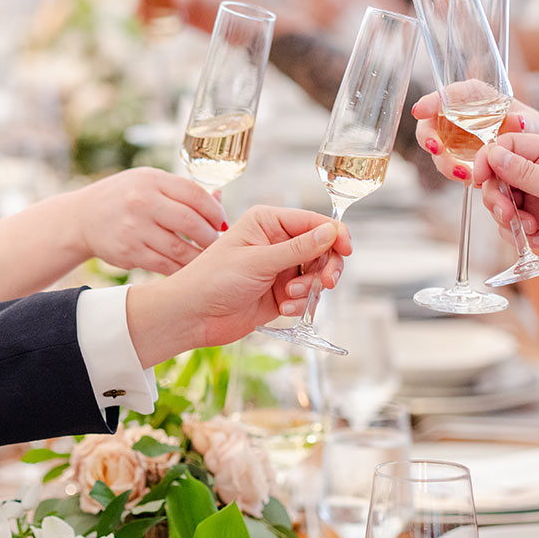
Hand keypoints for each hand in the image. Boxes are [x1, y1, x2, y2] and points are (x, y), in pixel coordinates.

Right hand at [70, 168, 226, 273]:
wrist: (81, 218)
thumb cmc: (124, 196)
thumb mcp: (149, 182)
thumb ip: (182, 190)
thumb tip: (219, 198)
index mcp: (152, 180)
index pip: (196, 195)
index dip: (216, 211)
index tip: (221, 222)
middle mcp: (143, 202)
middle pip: (191, 222)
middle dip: (211, 235)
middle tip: (218, 241)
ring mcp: (134, 229)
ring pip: (180, 248)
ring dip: (200, 255)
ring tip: (208, 256)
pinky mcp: (129, 253)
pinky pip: (164, 265)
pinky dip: (181, 268)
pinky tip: (189, 268)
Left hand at [127, 205, 351, 364]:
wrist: (192, 316)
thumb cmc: (214, 279)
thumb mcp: (259, 261)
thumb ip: (298, 249)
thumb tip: (330, 232)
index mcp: (268, 222)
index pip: (313, 222)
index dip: (334, 234)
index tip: (346, 249)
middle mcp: (277, 242)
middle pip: (322, 249)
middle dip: (325, 266)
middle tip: (327, 282)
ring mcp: (279, 268)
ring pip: (316, 274)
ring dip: (309, 288)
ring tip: (289, 297)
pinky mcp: (280, 292)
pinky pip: (306, 295)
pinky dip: (300, 303)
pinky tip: (282, 307)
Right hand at [410, 91, 533, 182]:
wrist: (534, 154)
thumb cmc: (531, 129)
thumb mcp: (534, 122)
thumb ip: (527, 121)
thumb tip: (519, 122)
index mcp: (474, 97)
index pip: (448, 94)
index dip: (431, 101)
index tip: (419, 111)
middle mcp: (458, 117)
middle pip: (431, 124)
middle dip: (429, 137)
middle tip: (436, 149)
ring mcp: (455, 140)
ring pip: (438, 151)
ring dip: (446, 163)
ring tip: (465, 174)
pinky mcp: (458, 160)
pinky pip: (450, 167)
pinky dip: (458, 174)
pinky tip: (473, 179)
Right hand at [473, 134, 538, 310]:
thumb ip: (527, 173)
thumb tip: (494, 154)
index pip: (510, 145)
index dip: (490, 158)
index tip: (480, 178)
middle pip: (499, 174)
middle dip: (498, 195)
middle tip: (507, 214)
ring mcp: (538, 200)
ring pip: (501, 201)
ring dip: (508, 218)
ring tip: (531, 230)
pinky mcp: (535, 225)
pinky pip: (509, 225)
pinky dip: (517, 234)